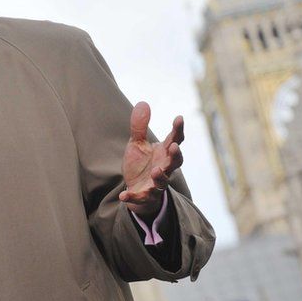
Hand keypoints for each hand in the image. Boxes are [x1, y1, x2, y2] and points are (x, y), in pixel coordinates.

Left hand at [119, 101, 183, 218]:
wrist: (135, 187)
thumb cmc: (141, 163)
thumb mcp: (137, 143)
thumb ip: (139, 126)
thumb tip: (143, 103)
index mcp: (163, 153)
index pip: (175, 140)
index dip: (178, 130)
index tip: (179, 118)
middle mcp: (164, 167)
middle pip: (176, 162)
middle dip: (176, 155)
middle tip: (174, 146)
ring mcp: (155, 182)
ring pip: (163, 181)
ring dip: (160, 176)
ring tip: (156, 171)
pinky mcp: (144, 195)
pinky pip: (140, 197)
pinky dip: (132, 197)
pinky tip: (123, 196)